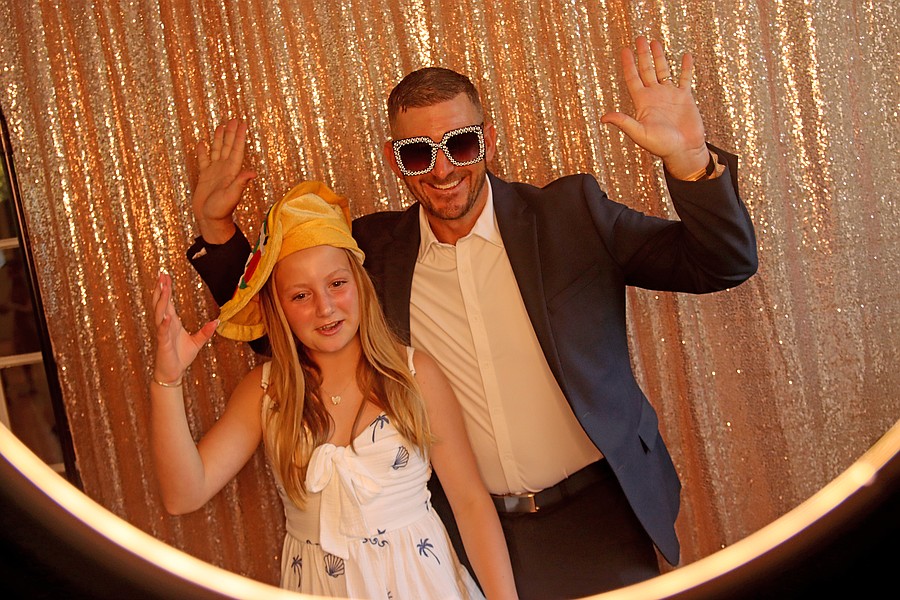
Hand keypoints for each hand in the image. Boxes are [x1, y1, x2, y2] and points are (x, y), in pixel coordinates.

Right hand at [151, 273, 217, 383]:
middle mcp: (165, 325)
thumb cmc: (181, 357)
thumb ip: (206, 332)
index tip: (165, 275)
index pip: (167, 302)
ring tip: (163, 288)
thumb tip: (217, 321)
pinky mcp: (163, 344)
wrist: (173, 373)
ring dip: (162, 301)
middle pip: (161, 303)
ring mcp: (163, 333)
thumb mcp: (197, 342)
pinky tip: (166, 316)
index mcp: (172, 322)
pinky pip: (163, 332)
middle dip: (161, 289)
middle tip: (161, 274)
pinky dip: (165, 324)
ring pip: (160, 314)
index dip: (166, 289)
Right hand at [192, 118, 256, 243]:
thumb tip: (253, 173)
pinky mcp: (205, 177)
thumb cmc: (221, 211)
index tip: (241, 123)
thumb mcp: (231, 196)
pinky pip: (204, 160)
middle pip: (227, 146)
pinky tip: (202, 143)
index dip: (239, 136)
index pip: (236, 149)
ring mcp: (215, 172)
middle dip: (230, 133)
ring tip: (220, 126)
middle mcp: (224, 169)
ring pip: (216, 151)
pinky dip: (203, 151)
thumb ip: (240, 183)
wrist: (210, 220)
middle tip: (233, 119)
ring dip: (219, 139)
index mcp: (232, 171)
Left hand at [600, 36, 709, 178]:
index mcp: (643, 103)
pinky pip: (685, 78)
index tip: (625, 50)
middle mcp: (655, 96)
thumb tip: (604, 117)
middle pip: (647, 70)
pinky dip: (685, 68)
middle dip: (643, 55)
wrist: (684, 151)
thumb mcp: (640, 134)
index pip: (633, 78)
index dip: (629, 64)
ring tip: (655, 42)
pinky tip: (684, 56)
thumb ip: (624, 122)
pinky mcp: (685, 98)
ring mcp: (670, 95)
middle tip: (640, 38)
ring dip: (660, 57)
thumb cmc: (662, 146)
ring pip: (664, 71)